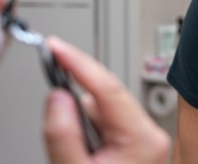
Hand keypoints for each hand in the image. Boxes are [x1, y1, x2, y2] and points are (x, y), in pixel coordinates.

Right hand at [42, 36, 170, 163]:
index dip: (77, 63)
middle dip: (75, 91)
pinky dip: (87, 128)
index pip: (107, 86)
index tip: (55, 47)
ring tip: (70, 147)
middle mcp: (149, 133)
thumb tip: (57, 97)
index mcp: (142, 137)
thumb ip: (64, 135)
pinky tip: (80, 150)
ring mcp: (144, 139)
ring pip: (102, 108)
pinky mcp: (136, 145)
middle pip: (105, 94)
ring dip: (80, 117)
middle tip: (48, 79)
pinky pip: (105, 122)